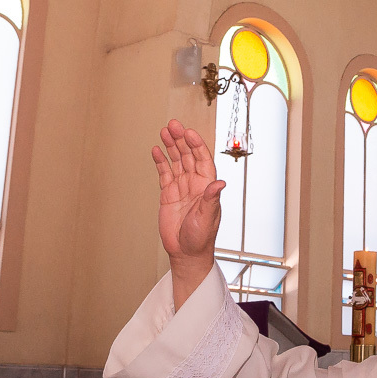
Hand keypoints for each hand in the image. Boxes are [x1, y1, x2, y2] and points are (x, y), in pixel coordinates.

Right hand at [152, 119, 224, 306]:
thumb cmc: (201, 237)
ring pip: (176, 161)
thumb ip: (211, 199)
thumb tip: (220, 183)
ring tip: (164, 131)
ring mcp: (181, 187)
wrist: (186, 252)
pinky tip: (157, 150)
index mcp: (207, 186)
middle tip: (173, 125)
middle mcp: (195, 183)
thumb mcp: (208, 217)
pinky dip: (161, 161)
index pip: (203, 159)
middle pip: (188, 155)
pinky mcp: (168, 194)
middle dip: (181, 139)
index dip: (196, 144)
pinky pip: (165, 173)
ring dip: (171, 146)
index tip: (188, 132)